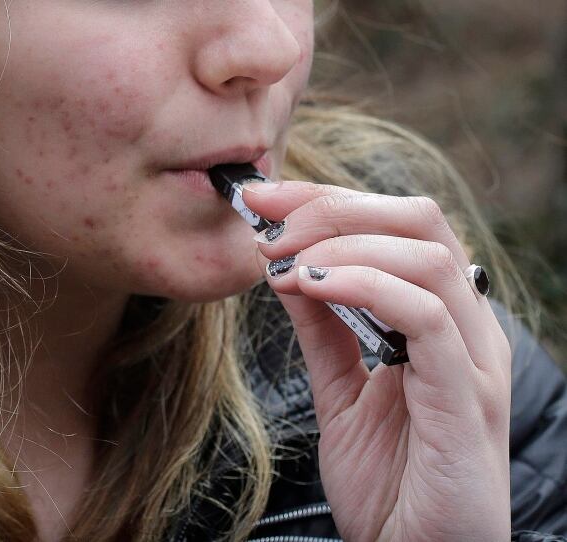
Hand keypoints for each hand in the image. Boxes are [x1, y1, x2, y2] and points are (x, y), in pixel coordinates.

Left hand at [243, 181, 511, 541]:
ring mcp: (473, 358)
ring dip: (340, 243)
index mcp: (438, 318)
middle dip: (331, 206)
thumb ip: (324, 329)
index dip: (327, 200)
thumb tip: (288, 267)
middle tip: (265, 221)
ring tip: (281, 259)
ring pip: (424, 255)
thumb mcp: (341, 391)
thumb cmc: (389, 482)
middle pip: (417, 220)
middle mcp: (465, 326)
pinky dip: (363, 285)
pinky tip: (309, 287)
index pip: (396, 225)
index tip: (261, 198)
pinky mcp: (467, 396)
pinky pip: (424, 315)